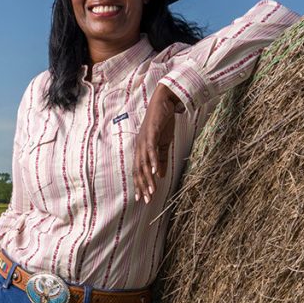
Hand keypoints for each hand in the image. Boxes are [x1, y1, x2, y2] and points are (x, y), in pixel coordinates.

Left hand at [133, 84, 178, 202]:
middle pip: (139, 169)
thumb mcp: (164, 144)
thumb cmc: (162, 123)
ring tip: (152, 190)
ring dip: (148, 178)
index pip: (139, 170)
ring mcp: (144, 139)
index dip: (140, 184)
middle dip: (142, 186)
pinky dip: (153, 160)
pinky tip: (155, 171)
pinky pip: (151, 149)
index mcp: (142, 149)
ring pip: (144, 162)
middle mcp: (140, 146)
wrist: (164, 102)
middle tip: (146, 199)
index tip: (142, 198)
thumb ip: (161, 159)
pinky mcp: (151, 132)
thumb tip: (160, 175)